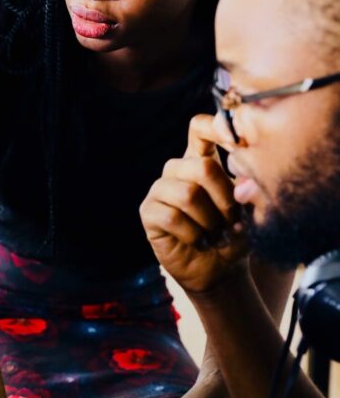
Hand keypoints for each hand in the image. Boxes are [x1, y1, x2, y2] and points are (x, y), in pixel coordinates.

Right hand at [140, 114, 248, 293]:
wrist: (219, 270)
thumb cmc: (234, 235)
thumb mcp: (249, 211)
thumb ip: (247, 192)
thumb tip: (243, 186)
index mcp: (201, 160)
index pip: (199, 128)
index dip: (215, 127)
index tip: (237, 143)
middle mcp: (178, 169)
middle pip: (202, 166)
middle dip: (226, 198)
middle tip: (232, 220)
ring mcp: (160, 189)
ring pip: (188, 194)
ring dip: (210, 221)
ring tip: (216, 234)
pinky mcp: (149, 211)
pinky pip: (172, 216)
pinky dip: (193, 234)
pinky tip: (198, 241)